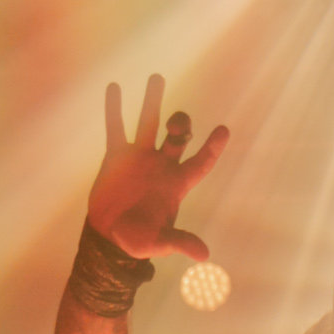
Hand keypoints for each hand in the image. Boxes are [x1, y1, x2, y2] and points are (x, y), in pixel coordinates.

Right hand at [87, 73, 228, 260]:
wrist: (109, 236)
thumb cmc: (139, 240)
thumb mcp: (160, 243)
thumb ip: (180, 242)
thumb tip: (204, 256)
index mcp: (177, 183)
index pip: (201, 162)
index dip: (213, 148)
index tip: (224, 130)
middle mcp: (161, 165)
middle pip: (177, 136)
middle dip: (180, 124)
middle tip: (176, 121)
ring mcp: (139, 157)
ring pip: (148, 123)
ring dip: (152, 102)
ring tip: (157, 77)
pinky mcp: (116, 155)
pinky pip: (116, 127)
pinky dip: (114, 109)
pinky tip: (114, 88)